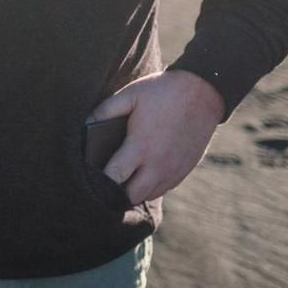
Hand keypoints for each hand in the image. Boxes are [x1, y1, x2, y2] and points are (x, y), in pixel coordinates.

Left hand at [90, 69, 224, 204]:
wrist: (203, 92)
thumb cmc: (162, 92)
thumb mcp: (130, 95)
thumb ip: (105, 110)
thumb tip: (83, 124)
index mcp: (141, 147)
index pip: (113, 177)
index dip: (98, 182)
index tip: (87, 180)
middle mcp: (158, 165)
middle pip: (131, 196)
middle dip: (114, 194)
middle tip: (101, 184)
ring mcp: (173, 170)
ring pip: (147, 195)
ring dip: (132, 192)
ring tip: (119, 181)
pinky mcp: (184, 170)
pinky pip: (162, 189)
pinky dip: (149, 187)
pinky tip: (139, 175)